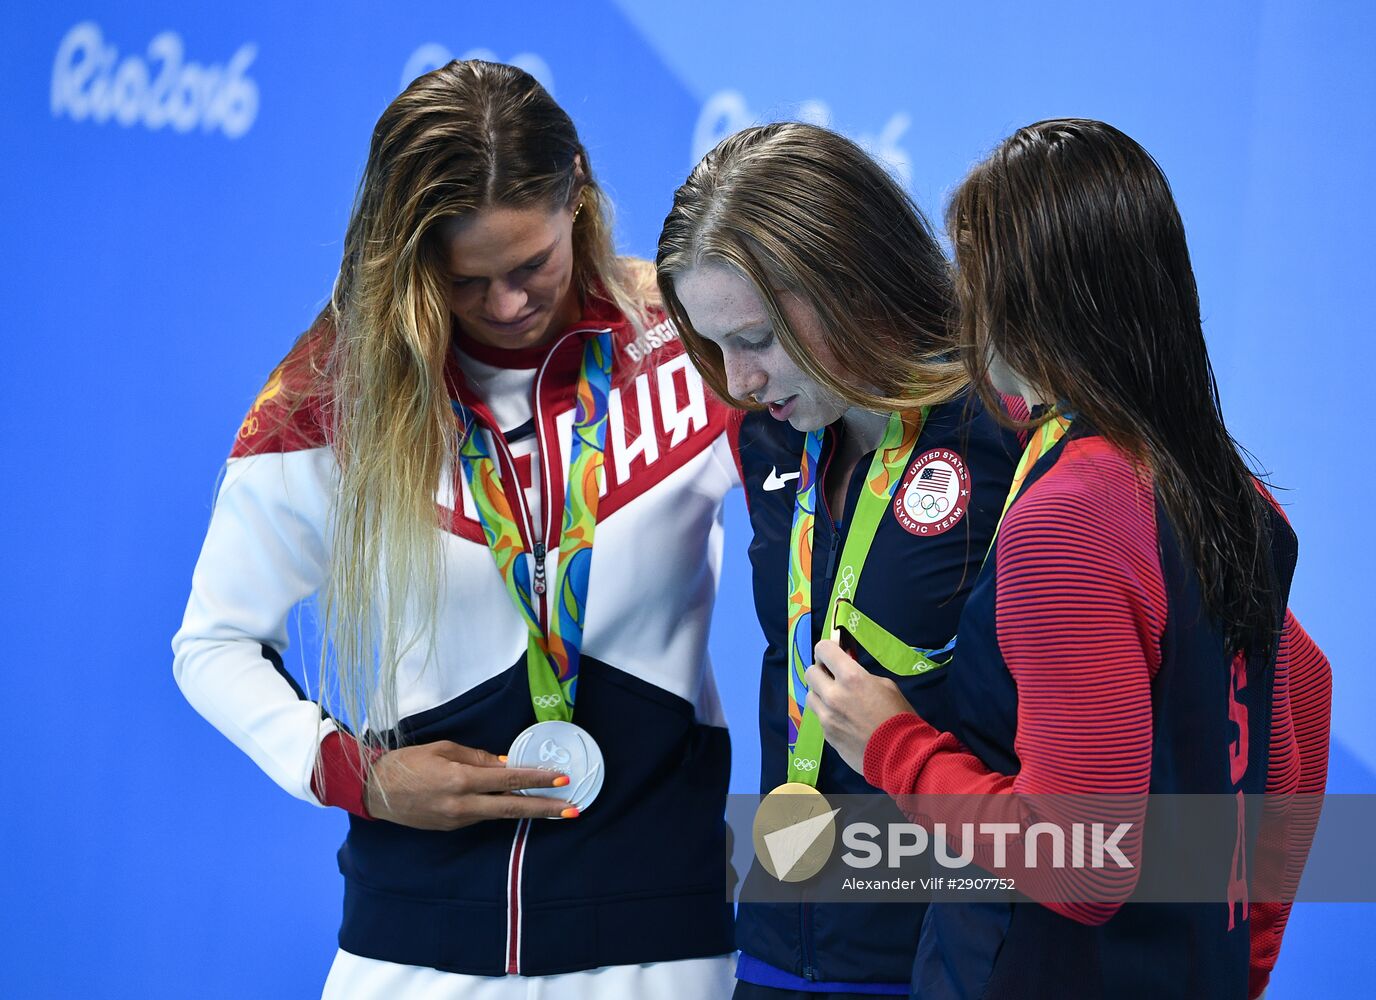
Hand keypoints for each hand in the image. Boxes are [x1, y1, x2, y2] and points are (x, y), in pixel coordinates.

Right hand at [364, 740, 575, 829]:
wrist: (375, 791)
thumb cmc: (407, 762)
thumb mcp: (444, 749)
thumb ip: (478, 757)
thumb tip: (506, 764)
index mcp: (461, 780)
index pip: (509, 780)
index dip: (537, 780)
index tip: (562, 780)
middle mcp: (463, 805)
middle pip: (512, 808)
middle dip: (546, 809)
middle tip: (574, 809)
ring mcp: (457, 821)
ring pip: (499, 814)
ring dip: (526, 810)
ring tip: (554, 807)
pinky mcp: (452, 828)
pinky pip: (481, 815)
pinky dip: (499, 809)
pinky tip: (513, 803)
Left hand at [805, 639, 916, 776]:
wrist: (900, 755)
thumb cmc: (899, 717)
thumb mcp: (886, 686)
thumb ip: (862, 676)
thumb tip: (848, 672)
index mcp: (851, 677)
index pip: (823, 649)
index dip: (827, 649)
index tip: (832, 653)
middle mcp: (833, 695)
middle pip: (810, 672)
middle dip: (821, 671)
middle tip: (833, 676)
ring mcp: (826, 717)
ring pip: (810, 696)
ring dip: (820, 694)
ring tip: (837, 700)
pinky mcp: (826, 735)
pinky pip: (819, 717)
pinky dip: (827, 714)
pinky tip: (844, 720)